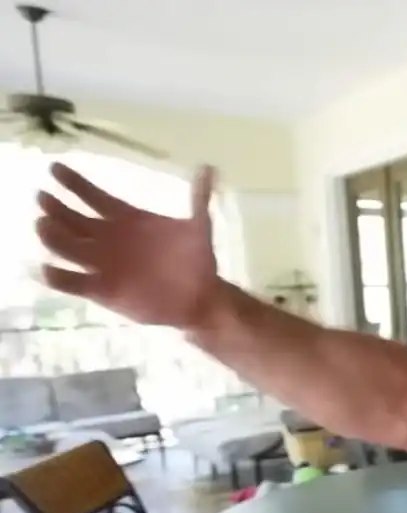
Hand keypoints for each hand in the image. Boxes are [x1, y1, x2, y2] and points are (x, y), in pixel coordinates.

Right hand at [34, 162, 222, 328]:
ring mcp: (102, 264)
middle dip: (57, 208)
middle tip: (43, 196)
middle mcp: (107, 238)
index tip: (54, 167)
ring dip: (54, 237)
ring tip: (42, 225)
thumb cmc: (196, 259)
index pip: (93, 196)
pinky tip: (45, 268)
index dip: (75, 183)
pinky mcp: (101, 290)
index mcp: (125, 218)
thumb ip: (199, 198)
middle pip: (74, 220)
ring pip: (68, 247)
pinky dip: (58, 277)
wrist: (201, 297)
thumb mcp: (199, 226)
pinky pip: (73, 282)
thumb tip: (208, 167)